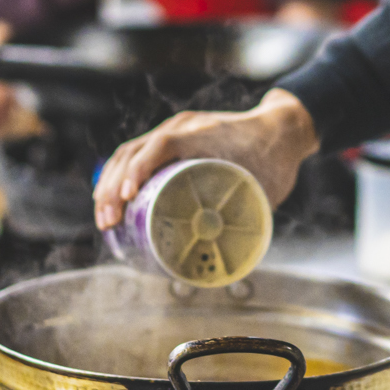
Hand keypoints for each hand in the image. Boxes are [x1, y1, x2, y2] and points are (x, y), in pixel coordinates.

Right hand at [93, 88, 319, 229]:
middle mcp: (184, 128)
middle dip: (114, 187)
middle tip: (109, 222)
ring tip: (105, 217)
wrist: (284, 128)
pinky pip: (139, 152)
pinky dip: (122, 175)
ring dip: (111, 182)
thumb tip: (230, 261)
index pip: (163, 145)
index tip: (128, 196)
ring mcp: (177, 132)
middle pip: (135, 150)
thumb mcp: (266, 186)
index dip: (140, 169)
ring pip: (131, 151)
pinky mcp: (175, 140)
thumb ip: (247, 218)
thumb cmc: (276, 157)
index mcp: (205, 134)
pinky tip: (112, 197)